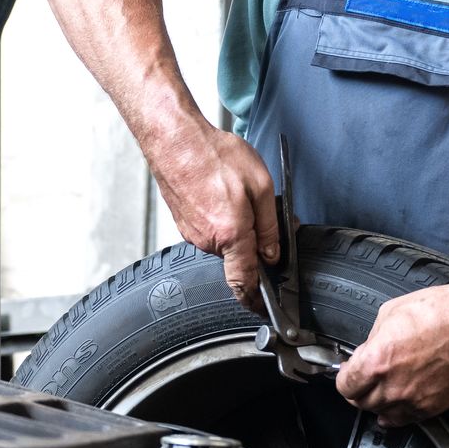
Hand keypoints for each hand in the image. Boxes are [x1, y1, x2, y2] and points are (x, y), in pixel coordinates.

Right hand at [149, 124, 279, 313]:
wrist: (174, 140)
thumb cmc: (214, 155)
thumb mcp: (260, 185)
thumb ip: (270, 224)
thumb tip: (274, 251)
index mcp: (230, 234)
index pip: (244, 281)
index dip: (256, 300)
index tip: (264, 307)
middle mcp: (208, 240)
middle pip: (238, 257)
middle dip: (253, 244)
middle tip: (262, 214)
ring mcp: (192, 233)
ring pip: (224, 242)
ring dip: (236, 228)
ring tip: (238, 194)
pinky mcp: (184, 223)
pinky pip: (210, 230)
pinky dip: (220, 218)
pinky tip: (221, 192)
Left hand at [336, 281, 448, 425]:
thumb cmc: (441, 311)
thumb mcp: (390, 313)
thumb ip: (372, 340)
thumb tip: (365, 354)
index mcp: (377, 361)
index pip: (345, 385)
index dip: (345, 377)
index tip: (349, 372)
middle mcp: (393, 386)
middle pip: (361, 403)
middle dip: (359, 390)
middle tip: (365, 378)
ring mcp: (413, 400)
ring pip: (381, 414)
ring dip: (378, 402)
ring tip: (384, 386)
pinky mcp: (433, 407)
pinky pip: (405, 420)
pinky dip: (397, 413)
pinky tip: (398, 401)